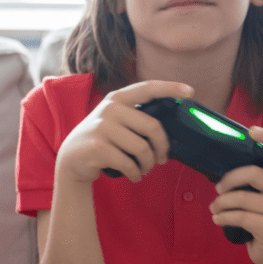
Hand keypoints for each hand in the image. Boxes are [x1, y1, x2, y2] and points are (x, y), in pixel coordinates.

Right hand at [55, 81, 193, 183]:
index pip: (148, 88)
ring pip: (142, 148)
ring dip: (148, 164)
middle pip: (152, 127)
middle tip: (161, 159)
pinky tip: (134, 175)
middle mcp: (110, 109)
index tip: (190, 91)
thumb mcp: (115, 120)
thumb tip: (172, 126)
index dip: (170, 88)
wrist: (71, 158)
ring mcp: (102, 127)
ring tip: (144, 169)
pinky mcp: (98, 148)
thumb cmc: (103, 140)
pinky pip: (129, 163)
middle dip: (161, 147)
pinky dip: (136, 173)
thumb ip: (136, 118)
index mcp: (118, 98)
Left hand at [209, 126, 262, 263]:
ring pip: (242, 198)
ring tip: (215, 207)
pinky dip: (223, 217)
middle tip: (218, 188)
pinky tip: (217, 219)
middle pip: (254, 173)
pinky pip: (240, 217)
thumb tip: (225, 161)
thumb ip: (258, 179)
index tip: (251, 130)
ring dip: (221, 203)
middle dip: (229, 179)